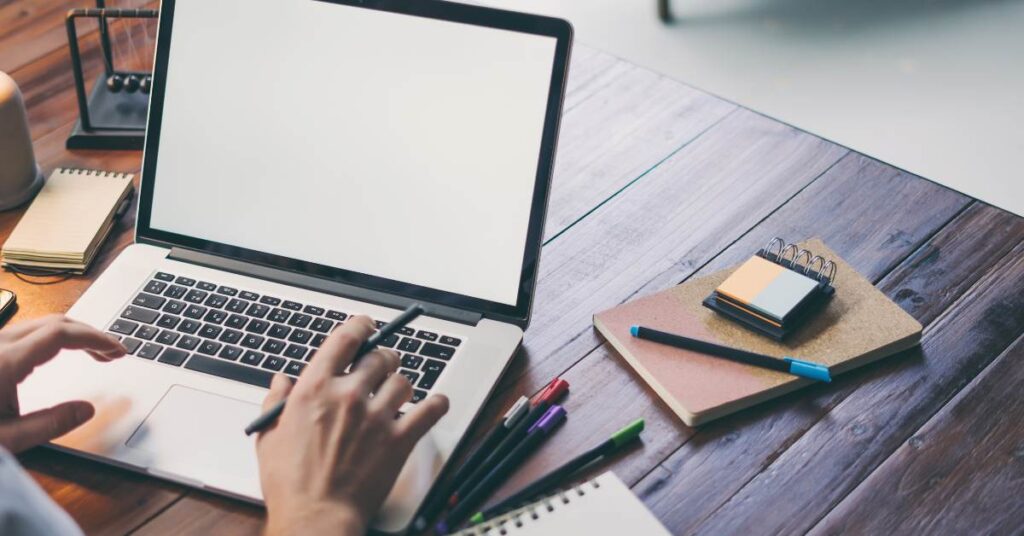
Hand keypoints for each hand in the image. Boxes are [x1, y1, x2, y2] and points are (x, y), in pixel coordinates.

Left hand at [0, 315, 126, 452]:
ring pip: (40, 324)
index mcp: (5, 361)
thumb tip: (88, 410)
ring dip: (72, 333)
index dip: (96, 338)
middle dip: (90, 333)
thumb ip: (51, 424)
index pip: (62, 334)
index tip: (119, 349)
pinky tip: (58, 355)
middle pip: (54, 322)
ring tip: (94, 353)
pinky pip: (25, 333)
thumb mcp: (6, 438)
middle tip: (114, 353)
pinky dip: (52, 337)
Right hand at [257, 316, 449, 535]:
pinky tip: (435, 404)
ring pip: (403, 381)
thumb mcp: (268, 437)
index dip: (361, 325)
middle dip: (383, 359)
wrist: (316, 517)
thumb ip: (276, 401)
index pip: (345, 338)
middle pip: (380, 357)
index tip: (367, 326)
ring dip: (400, 385)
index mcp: (314, 388)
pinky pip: (431, 409)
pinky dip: (436, 404)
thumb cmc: (291, 484)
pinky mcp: (399, 439)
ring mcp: (377, 416)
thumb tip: (281, 381)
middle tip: (382, 368)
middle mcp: (348, 395)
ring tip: (396, 395)